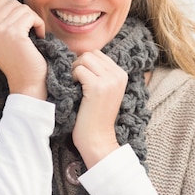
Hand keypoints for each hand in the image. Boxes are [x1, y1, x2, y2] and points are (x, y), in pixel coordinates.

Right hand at [0, 0, 47, 99]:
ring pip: (23, 8)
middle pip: (12, 3)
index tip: (21, 31)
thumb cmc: (20, 59)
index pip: (0, 2)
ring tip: (34, 37)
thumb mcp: (3, 36)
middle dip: (25, 16)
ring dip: (33, 21)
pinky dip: (39, 25)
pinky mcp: (13, 33)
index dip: (16, 12)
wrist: (27, 82)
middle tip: (30, 33)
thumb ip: (0, 17)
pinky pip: (31, 16)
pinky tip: (39, 38)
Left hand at [71, 50, 125, 167]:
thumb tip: (81, 57)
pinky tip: (74, 90)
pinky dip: (72, 77)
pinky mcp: (97, 86)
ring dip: (75, 70)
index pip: (98, 54)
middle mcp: (118, 75)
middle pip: (90, 54)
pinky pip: (79, 70)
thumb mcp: (104, 92)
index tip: (80, 79)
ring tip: (75, 86)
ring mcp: (109, 80)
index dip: (84, 63)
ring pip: (84, 58)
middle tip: (75, 82)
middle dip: (78, 64)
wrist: (98, 140)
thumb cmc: (96, 117)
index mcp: (121, 74)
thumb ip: (99, 74)